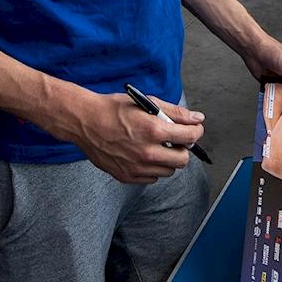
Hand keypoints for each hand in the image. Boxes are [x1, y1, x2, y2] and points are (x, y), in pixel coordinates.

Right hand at [63, 89, 206, 183]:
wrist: (84, 122)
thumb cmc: (113, 110)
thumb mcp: (146, 103)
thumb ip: (175, 113)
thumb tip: (197, 119)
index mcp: (154, 131)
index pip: (190, 137)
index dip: (195, 132)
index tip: (193, 130)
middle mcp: (147, 153)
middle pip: (182, 160)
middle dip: (182, 149)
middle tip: (174, 140)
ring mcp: (136, 167)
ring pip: (168, 171)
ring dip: (167, 159)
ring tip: (155, 146)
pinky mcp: (127, 176)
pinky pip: (152, 178)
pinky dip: (152, 168)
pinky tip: (142, 154)